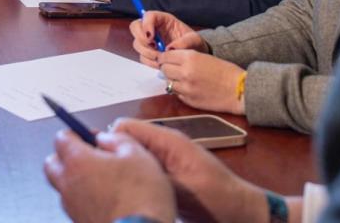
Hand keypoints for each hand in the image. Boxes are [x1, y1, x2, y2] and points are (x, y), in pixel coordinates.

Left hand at [45, 130, 175, 222]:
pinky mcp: (79, 221)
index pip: (61, 137)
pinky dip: (83, 196)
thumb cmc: (140, 198)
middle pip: (53, 162)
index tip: (91, 135)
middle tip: (89, 155)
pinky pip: (74, 203)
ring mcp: (71, 206)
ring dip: (75, 177)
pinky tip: (106, 197)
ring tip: (101, 178)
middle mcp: (68, 184)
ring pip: (62, 185)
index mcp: (78, 161)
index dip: (76, 133)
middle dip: (66, 155)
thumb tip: (107, 138)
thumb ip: (118, 139)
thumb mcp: (138, 155)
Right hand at [111, 119, 269, 222]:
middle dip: (111, 156)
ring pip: (131, 158)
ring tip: (113, 188)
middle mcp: (163, 147)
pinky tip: (128, 194)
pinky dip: (132, 180)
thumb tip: (119, 164)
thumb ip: (150, 171)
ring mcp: (164, 161)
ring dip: (122, 169)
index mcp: (167, 140)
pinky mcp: (165, 177)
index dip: (107, 141)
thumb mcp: (181, 186)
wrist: (241, 214)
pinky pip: (141, 172)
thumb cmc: (217, 198)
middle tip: (102, 179)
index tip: (98, 162)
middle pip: (124, 142)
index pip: (124, 127)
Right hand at [130, 11, 207, 67]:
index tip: (151, 38)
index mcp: (163, 19)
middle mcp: (153, 28)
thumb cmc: (194, 43)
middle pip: (135, 27)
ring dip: (147, 52)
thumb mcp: (195, 40)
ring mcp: (149, 40)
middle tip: (154, 48)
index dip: (146, 25)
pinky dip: (149, 61)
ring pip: (137, 43)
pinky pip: (142, 56)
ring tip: (161, 57)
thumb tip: (170, 48)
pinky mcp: (149, 52)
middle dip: (142, 39)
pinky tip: (160, 62)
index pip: (147, 16)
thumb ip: (185, 42)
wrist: (194, 54)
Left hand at [158, 50, 245, 114]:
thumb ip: (186, 58)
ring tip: (182, 79)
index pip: (165, 57)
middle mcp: (185, 72)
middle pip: (164, 69)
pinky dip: (179, 90)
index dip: (164, 58)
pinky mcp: (189, 100)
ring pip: (168, 82)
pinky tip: (188, 88)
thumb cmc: (226, 72)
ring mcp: (186, 88)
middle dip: (166, 68)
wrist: (240, 90)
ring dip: (172, 80)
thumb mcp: (205, 57)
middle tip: (172, 69)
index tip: (164, 59)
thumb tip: (169, 61)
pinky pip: (176, 93)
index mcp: (190, 58)